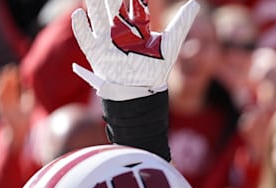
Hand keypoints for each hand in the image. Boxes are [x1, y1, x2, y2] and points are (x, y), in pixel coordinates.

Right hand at [71, 0, 198, 99]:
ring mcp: (106, 38)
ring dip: (94, 3)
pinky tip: (80, 13)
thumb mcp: (171, 42)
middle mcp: (119, 28)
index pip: (133, 3)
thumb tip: (195, 3)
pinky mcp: (96, 51)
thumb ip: (181, 23)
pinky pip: (84, 36)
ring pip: (97, 14)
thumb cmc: (157, 67)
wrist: (143, 90)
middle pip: (112, 5)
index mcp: (136, 25)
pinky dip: (80, 25)